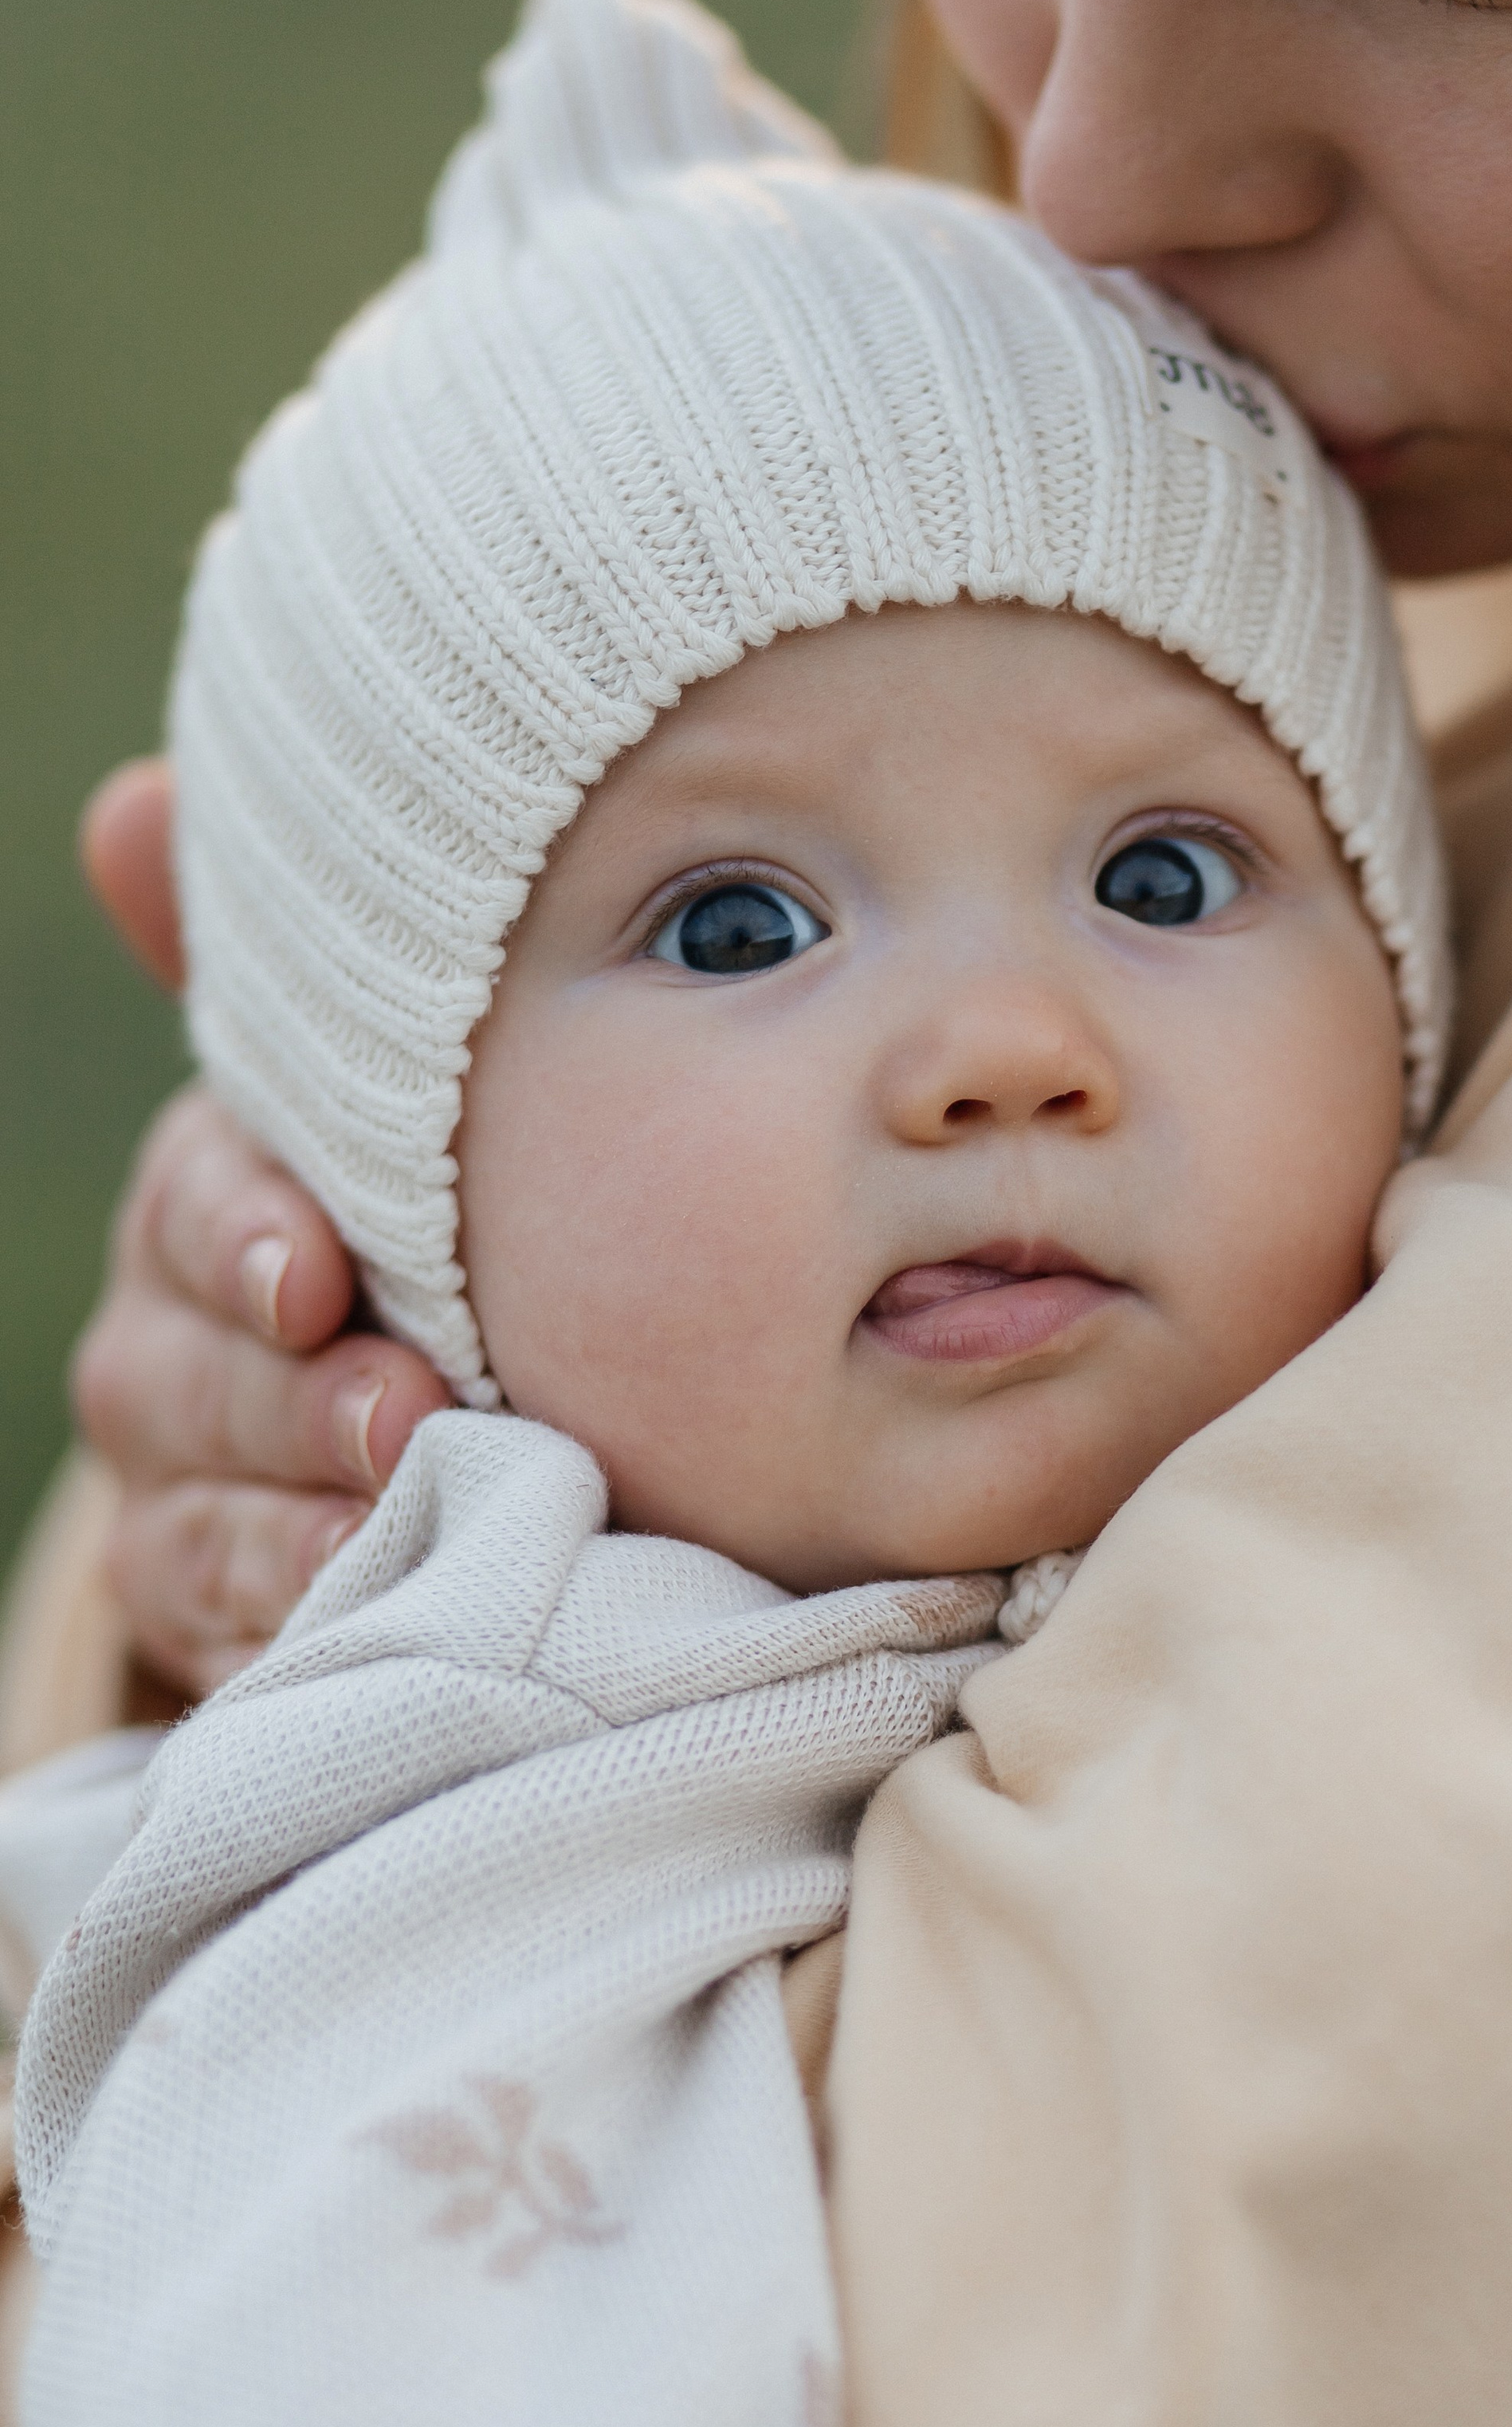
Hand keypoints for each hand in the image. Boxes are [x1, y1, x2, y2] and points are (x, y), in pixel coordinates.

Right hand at [71, 763, 448, 1698]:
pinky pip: (224, 1623)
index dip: (242, 1232)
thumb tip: (127, 803)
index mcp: (219, 1197)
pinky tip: (370, 1617)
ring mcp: (184, 1478)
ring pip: (200, 1506)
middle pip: (188, 1368)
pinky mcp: (213, 1597)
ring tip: (405, 1520)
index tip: (315, 1272)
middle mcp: (173, 1337)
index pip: (196, 1200)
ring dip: (300, 1516)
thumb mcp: (395, 1099)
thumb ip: (311, 977)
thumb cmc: (429, 1220)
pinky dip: (294, 1619)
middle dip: (291, 1395)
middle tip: (408, 1412)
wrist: (470, 1405)